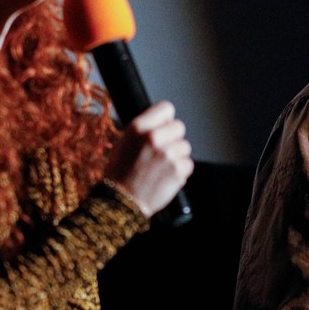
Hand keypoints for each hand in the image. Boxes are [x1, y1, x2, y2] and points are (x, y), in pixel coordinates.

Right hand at [103, 101, 193, 216]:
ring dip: (177, 156)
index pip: (166, 108)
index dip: (166, 119)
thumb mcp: (124, 142)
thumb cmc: (120, 173)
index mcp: (138, 127)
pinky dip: (180, 171)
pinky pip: (188, 164)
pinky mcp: (178, 170)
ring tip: (161, 167)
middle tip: (162, 151)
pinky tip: (166, 176)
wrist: (121, 201)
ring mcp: (168, 154)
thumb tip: (165, 122)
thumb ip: (144, 129)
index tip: (163, 127)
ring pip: (185, 146)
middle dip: (173, 138)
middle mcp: (154, 137)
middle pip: (179, 127)